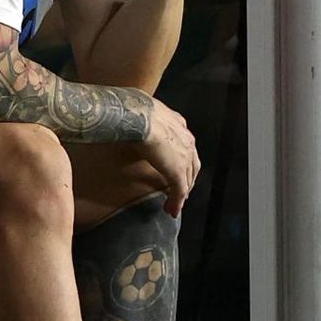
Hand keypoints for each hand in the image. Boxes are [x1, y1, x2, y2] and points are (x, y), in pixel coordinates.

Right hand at [133, 98, 200, 216]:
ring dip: (181, 193)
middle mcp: (186, 140)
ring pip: (188, 179)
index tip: (177, 169)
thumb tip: (128, 117)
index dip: (182, 160)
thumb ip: (142, 118)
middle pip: (192, 164)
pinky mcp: (177, 171)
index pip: (185, 147)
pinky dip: (176, 202)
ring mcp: (184, 157)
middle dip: (187, 178)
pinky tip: (171, 210)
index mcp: (179, 124)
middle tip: (179, 190)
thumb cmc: (135, 111)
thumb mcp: (143, 111)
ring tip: (175, 204)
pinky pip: (180, 190)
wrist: (139, 117)